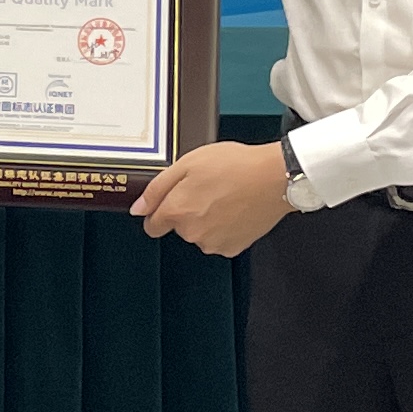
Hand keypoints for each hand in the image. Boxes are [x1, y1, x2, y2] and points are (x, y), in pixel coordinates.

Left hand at [131, 139, 294, 257]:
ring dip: (207, 219)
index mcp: (177, 212)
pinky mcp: (234, 247)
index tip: (173, 201)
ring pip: (200, 234)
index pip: (153, 225)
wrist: (274, 178)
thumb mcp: (187, 163)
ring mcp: (214, 243)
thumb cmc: (234, 165)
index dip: (160, 210)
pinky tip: (236, 208)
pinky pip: (220, 239)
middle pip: (179, 227)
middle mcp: (192, 233)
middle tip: (207, 187)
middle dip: (187, 211)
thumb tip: (138, 209)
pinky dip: (225, 227)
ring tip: (225, 195)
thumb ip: (157, 189)